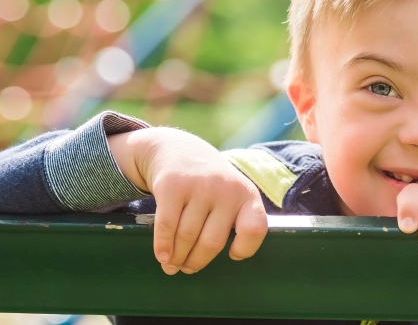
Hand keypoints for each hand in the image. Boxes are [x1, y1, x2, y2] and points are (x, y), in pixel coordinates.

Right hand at [109, 127, 267, 274]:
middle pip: (213, 242)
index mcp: (247, 195)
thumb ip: (230, 223)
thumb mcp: (232, 194)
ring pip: (187, 237)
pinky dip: (163, 246)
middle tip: (188, 268)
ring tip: (173, 265)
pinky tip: (163, 257)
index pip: (254, 229)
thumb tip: (203, 262)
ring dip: (177, 257)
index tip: (232, 254)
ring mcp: (200, 186)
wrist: (179, 149)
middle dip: (197, 262)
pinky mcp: (173, 186)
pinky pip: (167, 226)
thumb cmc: (210, 184)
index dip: (245, 248)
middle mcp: (226, 189)